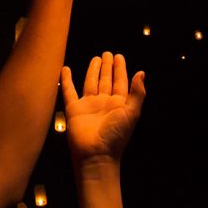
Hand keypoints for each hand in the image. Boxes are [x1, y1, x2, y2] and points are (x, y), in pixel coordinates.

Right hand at [60, 53, 145, 174]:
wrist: (96, 154)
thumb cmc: (116, 135)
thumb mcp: (132, 113)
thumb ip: (137, 93)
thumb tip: (142, 73)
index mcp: (119, 103)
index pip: (120, 81)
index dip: (120, 69)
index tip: (119, 56)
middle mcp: (104, 102)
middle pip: (106, 80)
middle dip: (107, 67)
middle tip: (107, 53)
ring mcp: (88, 105)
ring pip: (90, 83)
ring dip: (93, 70)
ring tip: (95, 57)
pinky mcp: (74, 109)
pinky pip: (69, 91)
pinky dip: (67, 80)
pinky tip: (65, 69)